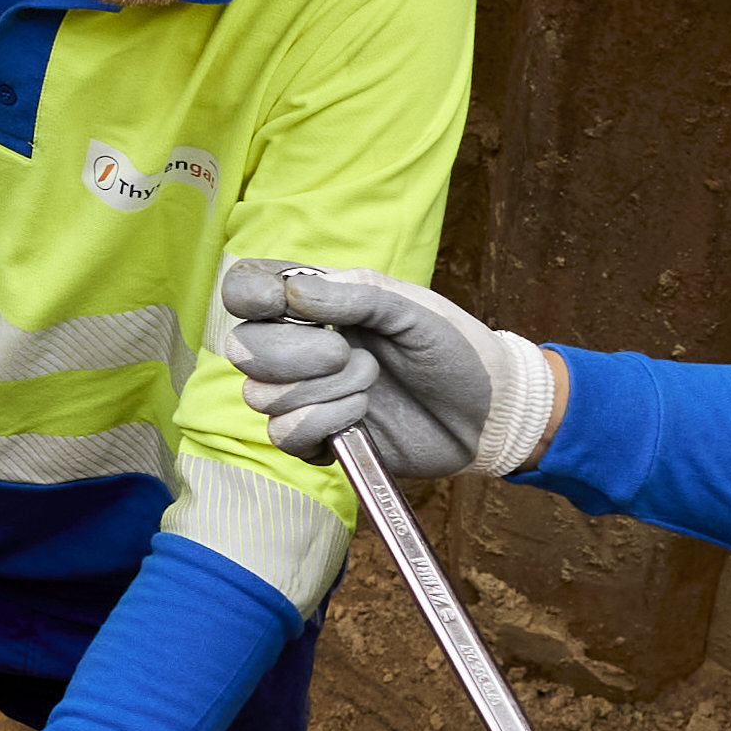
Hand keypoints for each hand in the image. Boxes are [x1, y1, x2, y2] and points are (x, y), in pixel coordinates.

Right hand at [219, 258, 563, 486]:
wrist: (488, 412)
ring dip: (323, 390)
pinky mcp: (317, 440)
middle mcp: (298, 347)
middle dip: (294, 353)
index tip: (277, 304)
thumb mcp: (410, 309)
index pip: (245, 290)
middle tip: (349, 353)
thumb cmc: (454, 349)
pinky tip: (361, 417)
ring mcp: (305, 395)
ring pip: (260, 396)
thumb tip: (290, 295)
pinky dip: (324, 422)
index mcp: (314, 303)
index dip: (247, 296)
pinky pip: (284, 435)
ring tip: (370, 383)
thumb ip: (352, 295)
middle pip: (243, 349)